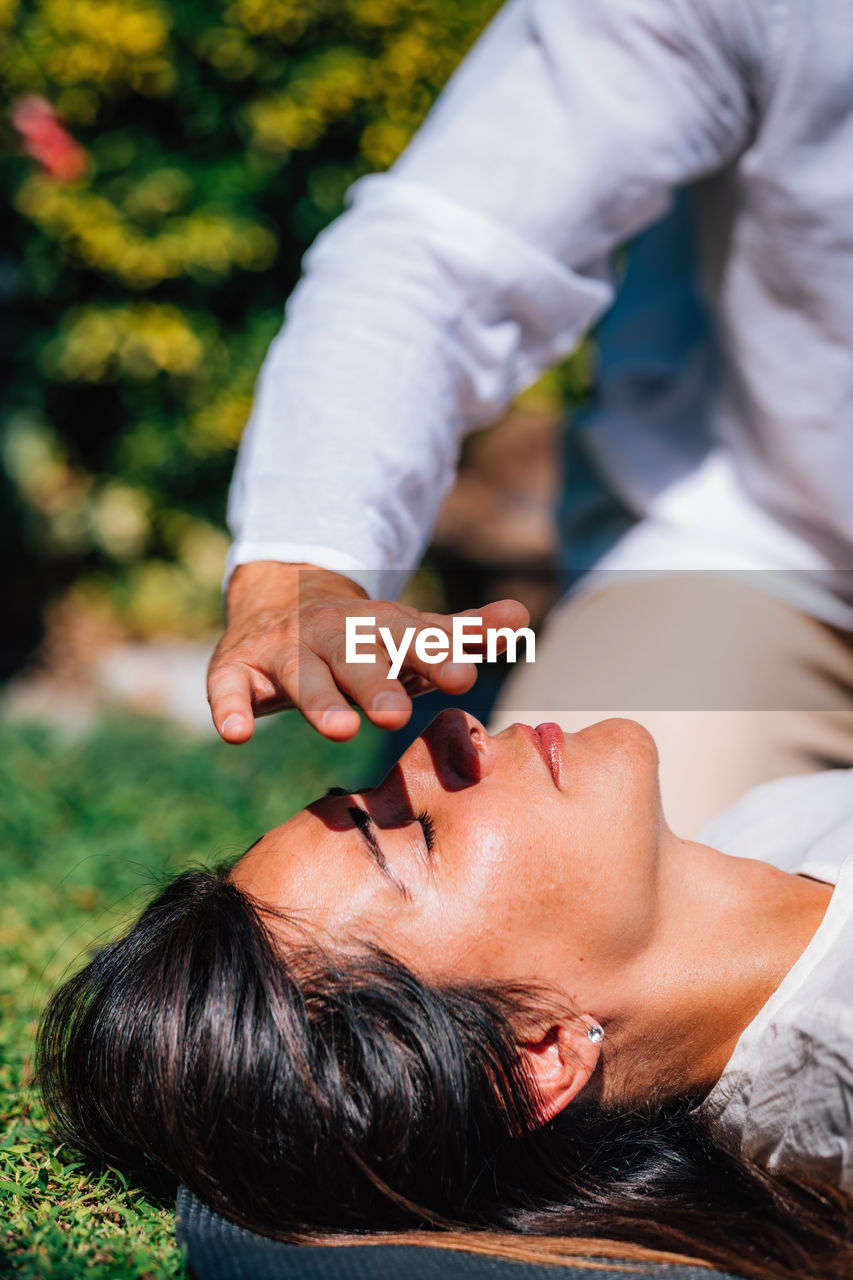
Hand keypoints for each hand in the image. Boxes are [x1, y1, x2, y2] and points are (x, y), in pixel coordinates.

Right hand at [207, 561, 529, 742]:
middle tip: (396, 715)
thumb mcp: (410, 632)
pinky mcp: (238, 665)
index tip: (463, 678)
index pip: (412, 641)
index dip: (436, 658)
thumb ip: (462, 632)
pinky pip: (229, 686)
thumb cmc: (363, 635)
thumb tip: (521, 619)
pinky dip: (230, 706)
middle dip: (375, 684)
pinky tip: (237, 733)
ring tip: (339, 729)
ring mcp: (284, 649)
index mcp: (380, 627)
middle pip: (356, 658)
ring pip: (300, 674)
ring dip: (317, 700)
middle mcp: (333, 634)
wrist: (282, 595)